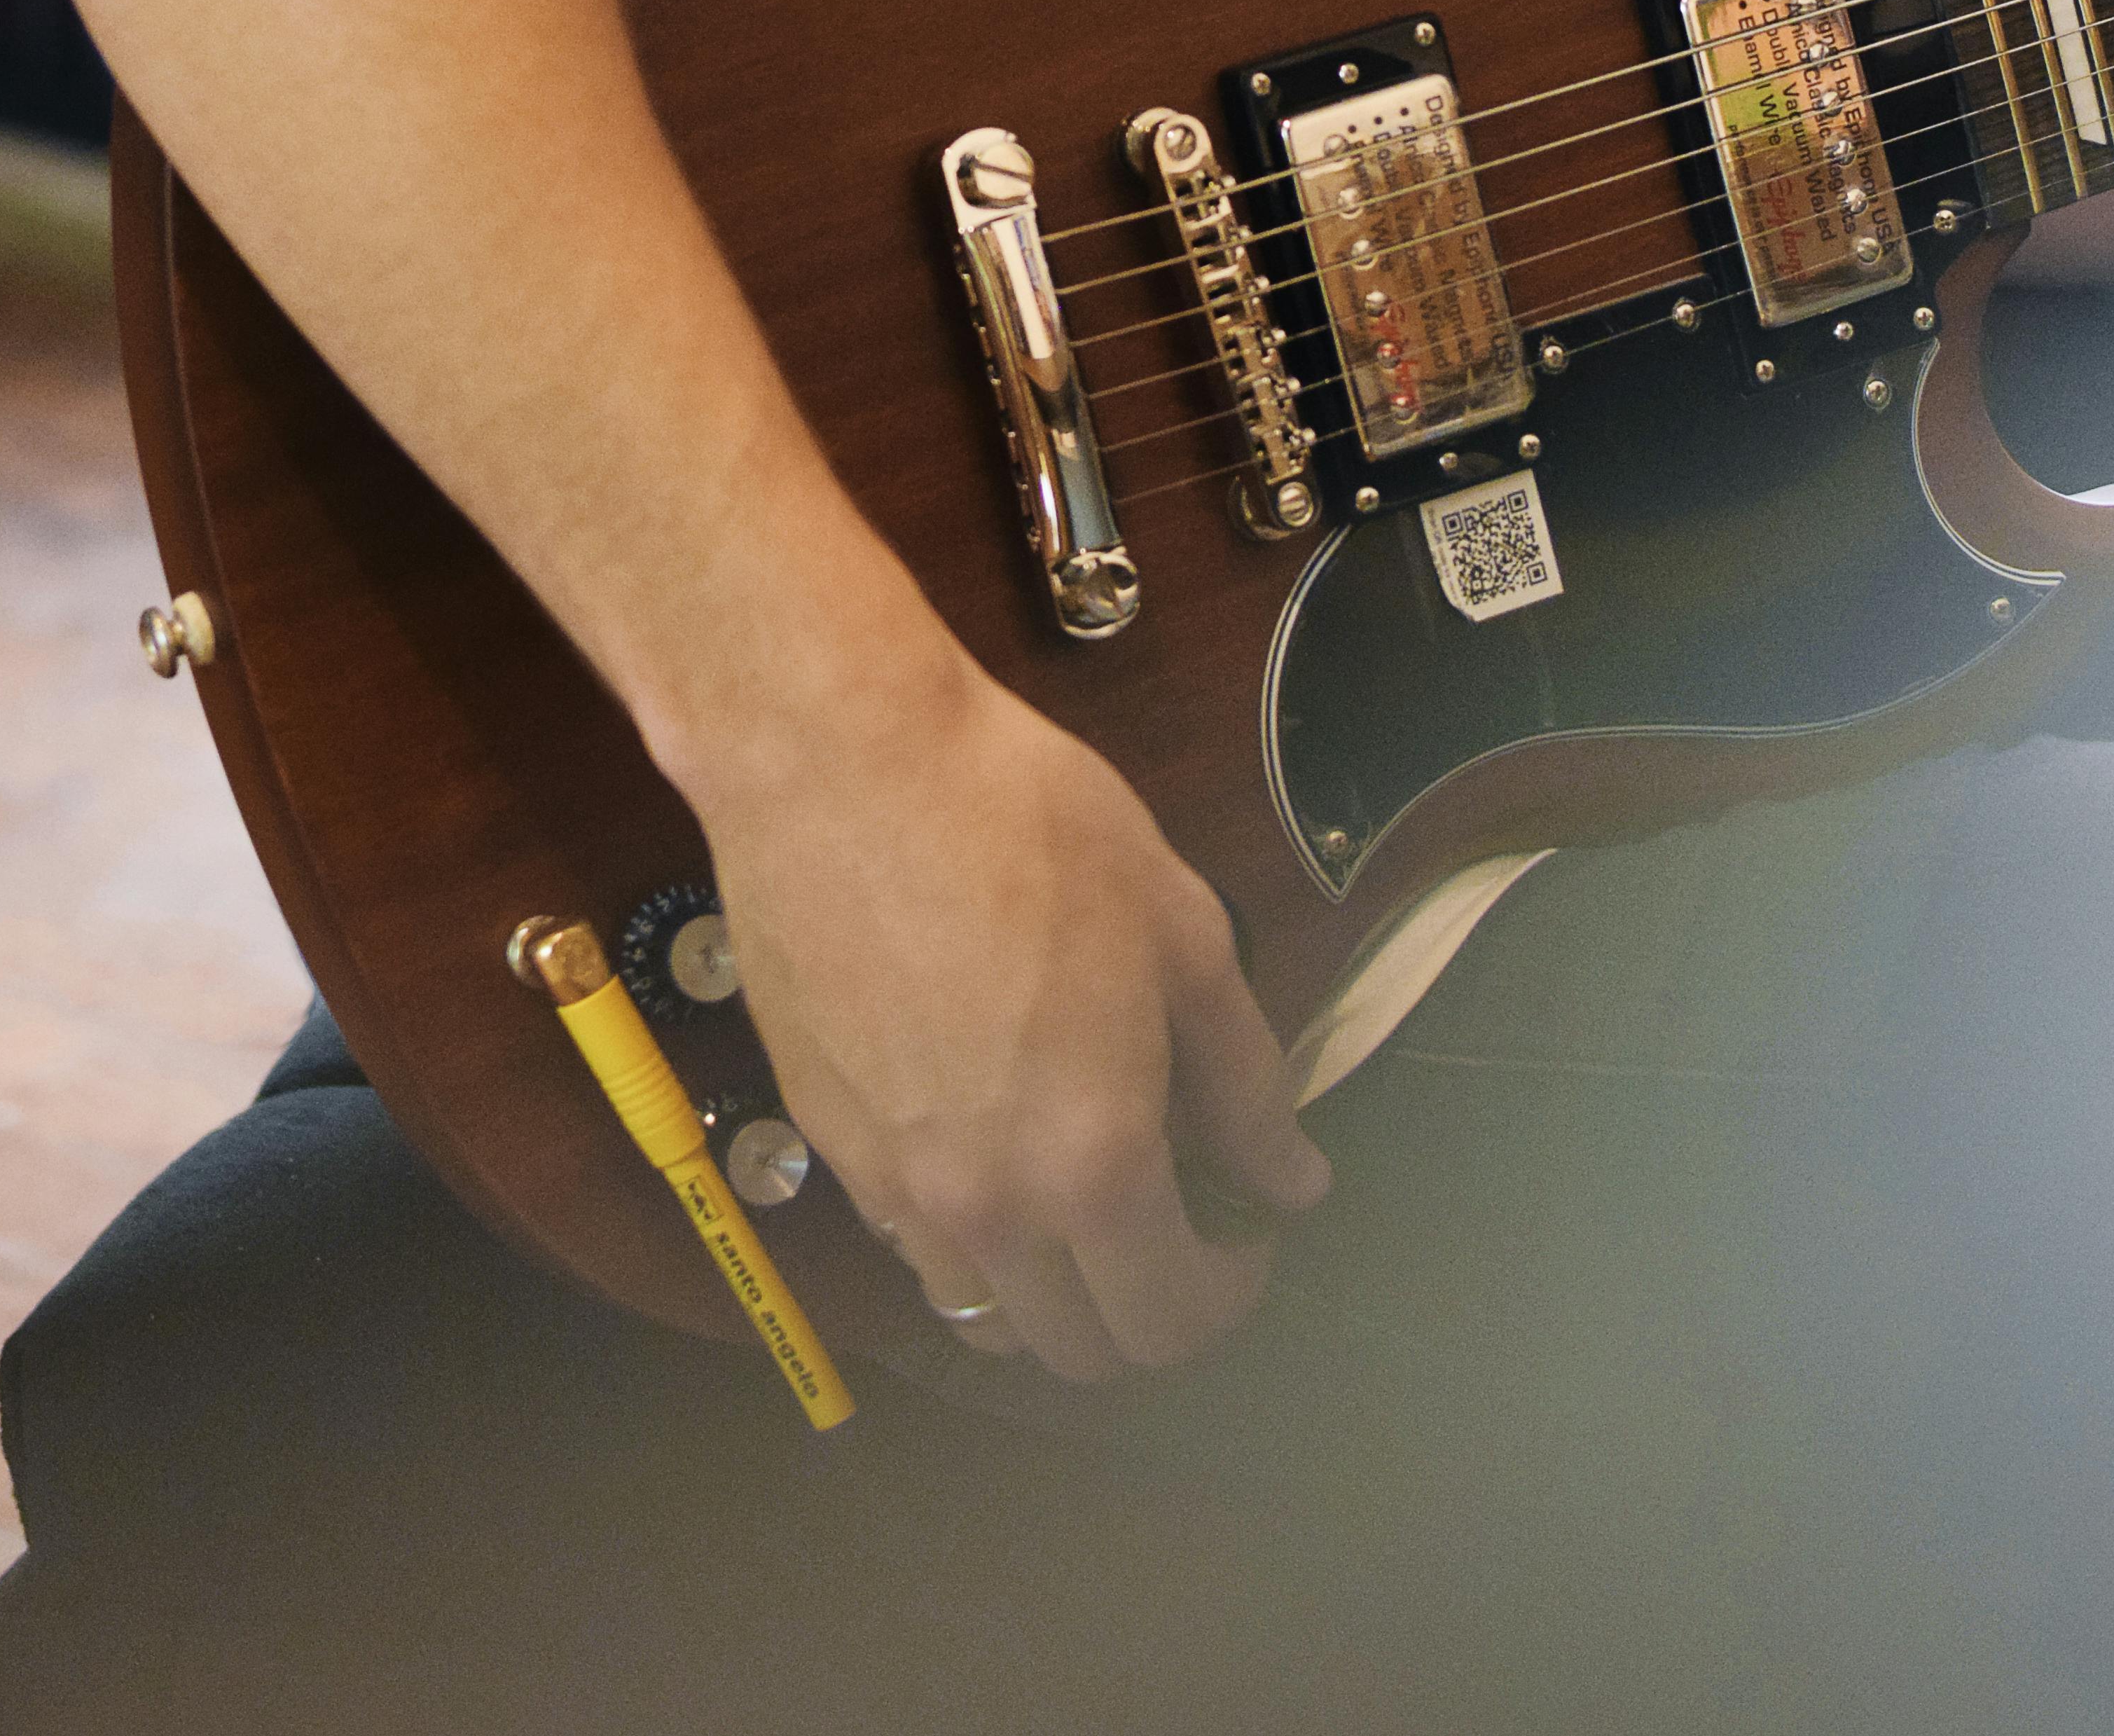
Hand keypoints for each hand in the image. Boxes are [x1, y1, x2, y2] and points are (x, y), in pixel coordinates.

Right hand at [694, 652, 1330, 1379]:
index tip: (1245, 1228)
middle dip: (1147, 1311)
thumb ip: (1243, 1078)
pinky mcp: (825, 1138)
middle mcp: (986, 1203)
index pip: (1173, 1319)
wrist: (846, 763)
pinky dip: (965, 1236)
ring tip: (1079, 1194)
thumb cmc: (1022, 822)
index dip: (1230, 1293)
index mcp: (1093, 1158)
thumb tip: (1288, 1177)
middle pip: (1079, 1351)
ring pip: (981, 1318)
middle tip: (1177, 1218)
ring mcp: (892, 1183)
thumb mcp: (1181, 932)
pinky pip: (908, 1244)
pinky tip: (988, 1136)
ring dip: (1047, 1294)